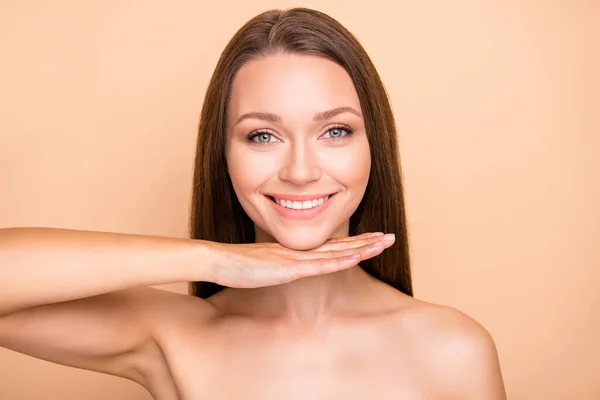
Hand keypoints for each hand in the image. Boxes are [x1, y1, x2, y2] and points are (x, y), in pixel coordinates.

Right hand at [198, 232, 395, 287]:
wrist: (219, 260)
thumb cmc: (239, 265)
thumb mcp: (267, 266)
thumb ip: (282, 265)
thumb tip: (292, 269)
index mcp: (297, 250)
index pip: (332, 245)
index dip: (355, 242)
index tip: (374, 239)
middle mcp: (301, 250)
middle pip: (340, 244)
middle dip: (367, 241)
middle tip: (390, 237)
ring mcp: (296, 258)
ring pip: (336, 252)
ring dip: (361, 249)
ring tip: (384, 243)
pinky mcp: (289, 268)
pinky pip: (319, 265)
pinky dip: (339, 261)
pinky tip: (356, 258)